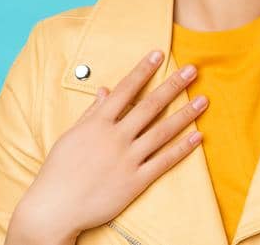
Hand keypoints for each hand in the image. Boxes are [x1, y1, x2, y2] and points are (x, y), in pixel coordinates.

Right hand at [7, 50, 207, 244]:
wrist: (56, 206)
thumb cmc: (59, 170)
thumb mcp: (71, 135)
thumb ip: (91, 113)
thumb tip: (105, 91)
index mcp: (97, 123)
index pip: (125, 90)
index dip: (143, 70)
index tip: (158, 54)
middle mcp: (115, 137)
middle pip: (150, 106)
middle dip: (173, 85)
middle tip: (193, 70)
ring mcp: (127, 159)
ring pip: (163, 131)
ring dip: (185, 114)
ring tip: (203, 100)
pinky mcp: (136, 181)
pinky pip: (164, 161)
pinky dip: (183, 148)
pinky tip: (198, 136)